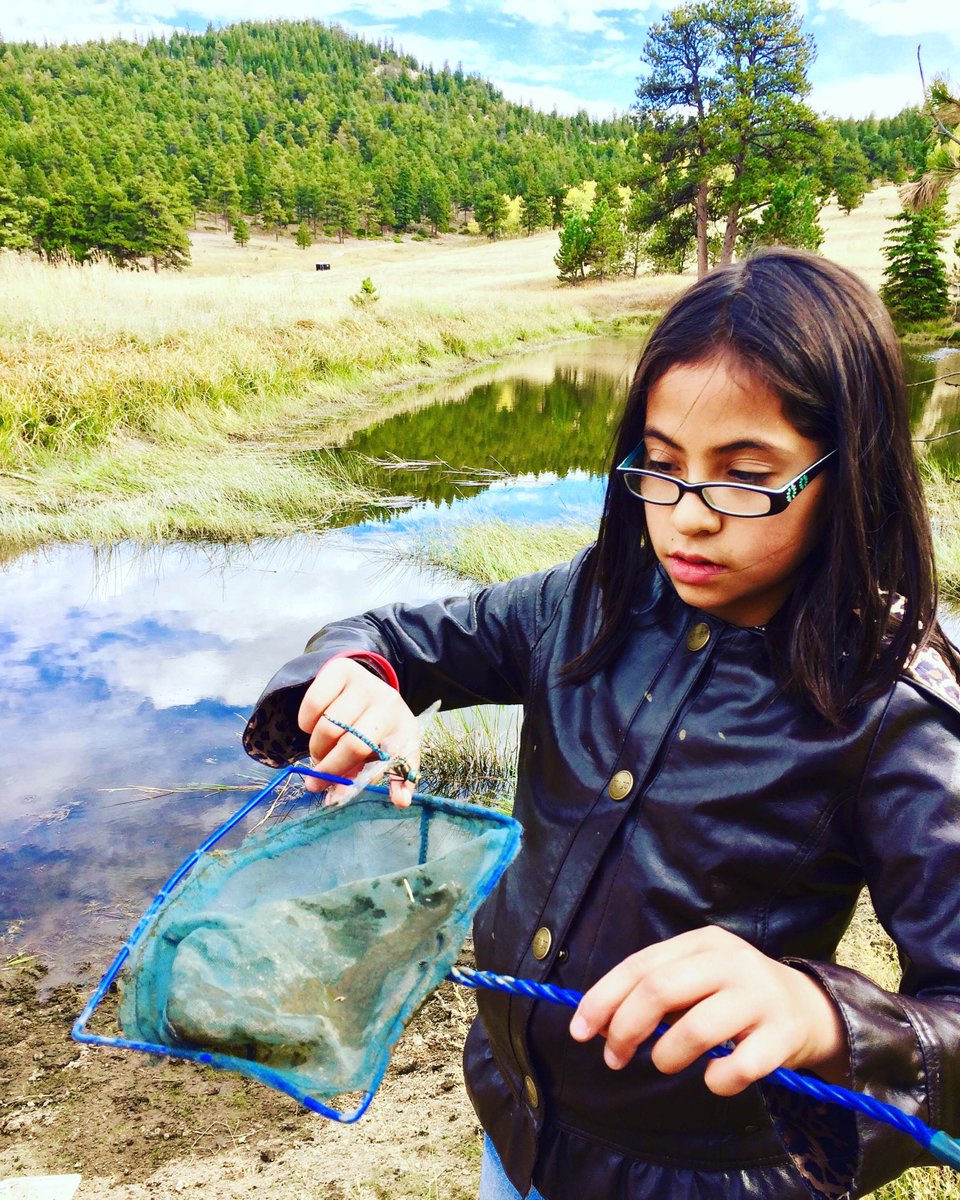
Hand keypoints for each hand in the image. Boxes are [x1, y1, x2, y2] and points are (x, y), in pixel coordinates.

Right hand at [298, 658, 418, 806]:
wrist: (363, 684)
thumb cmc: (375, 727)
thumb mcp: (387, 748)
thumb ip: (387, 777)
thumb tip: (400, 802)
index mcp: (405, 727)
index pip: (397, 758)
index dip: (387, 781)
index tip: (386, 799)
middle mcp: (388, 702)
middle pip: (354, 745)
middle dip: (330, 770)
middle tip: (316, 783)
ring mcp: (364, 684)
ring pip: (328, 727)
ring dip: (316, 749)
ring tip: (317, 754)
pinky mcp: (340, 670)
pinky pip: (313, 705)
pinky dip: (306, 723)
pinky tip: (313, 727)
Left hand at [568, 926, 846, 1095]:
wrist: (810, 1008)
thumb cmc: (734, 996)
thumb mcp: (697, 979)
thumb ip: (654, 993)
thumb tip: (596, 1021)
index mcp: (702, 943)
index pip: (640, 966)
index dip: (603, 999)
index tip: (579, 1030)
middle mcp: (731, 961)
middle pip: (660, 990)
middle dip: (625, 1028)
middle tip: (613, 1057)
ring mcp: (759, 996)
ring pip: (696, 1029)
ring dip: (668, 1056)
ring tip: (666, 1063)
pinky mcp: (783, 1034)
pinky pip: (738, 1067)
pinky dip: (716, 1081)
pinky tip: (714, 1078)